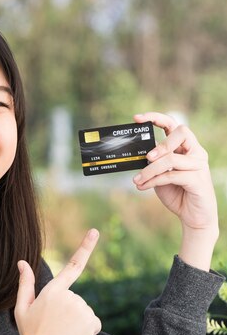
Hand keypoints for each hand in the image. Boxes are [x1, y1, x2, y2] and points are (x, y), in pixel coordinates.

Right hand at [14, 229, 101, 334]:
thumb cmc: (29, 334)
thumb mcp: (22, 308)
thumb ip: (25, 283)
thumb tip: (22, 261)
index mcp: (53, 290)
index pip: (73, 265)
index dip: (85, 247)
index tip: (94, 232)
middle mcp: (70, 296)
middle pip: (76, 299)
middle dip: (69, 312)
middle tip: (55, 326)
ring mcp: (81, 308)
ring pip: (85, 312)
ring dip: (77, 322)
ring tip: (63, 333)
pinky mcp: (90, 321)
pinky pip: (93, 323)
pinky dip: (87, 331)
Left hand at [133, 112, 218, 269]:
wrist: (192, 216)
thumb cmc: (177, 193)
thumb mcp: (160, 174)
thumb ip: (153, 163)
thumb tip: (136, 155)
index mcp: (186, 147)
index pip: (174, 125)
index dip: (156, 118)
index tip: (137, 118)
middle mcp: (195, 152)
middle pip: (181, 132)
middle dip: (161, 143)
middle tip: (147, 156)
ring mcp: (199, 165)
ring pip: (172, 158)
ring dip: (150, 169)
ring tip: (137, 180)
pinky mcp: (198, 180)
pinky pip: (172, 175)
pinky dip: (154, 180)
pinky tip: (143, 186)